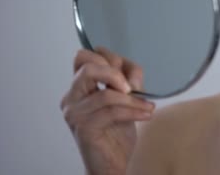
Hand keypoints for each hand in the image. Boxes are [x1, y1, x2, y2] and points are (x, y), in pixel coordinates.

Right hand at [60, 47, 153, 174]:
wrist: (112, 163)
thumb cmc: (117, 130)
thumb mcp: (126, 98)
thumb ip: (128, 80)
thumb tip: (131, 74)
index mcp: (79, 87)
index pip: (84, 57)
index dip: (109, 58)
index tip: (128, 74)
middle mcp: (71, 98)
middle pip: (87, 67)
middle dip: (115, 73)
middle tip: (132, 87)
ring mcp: (74, 113)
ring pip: (106, 93)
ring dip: (133, 99)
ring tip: (148, 106)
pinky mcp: (84, 128)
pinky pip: (112, 111)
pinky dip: (133, 111)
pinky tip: (146, 114)